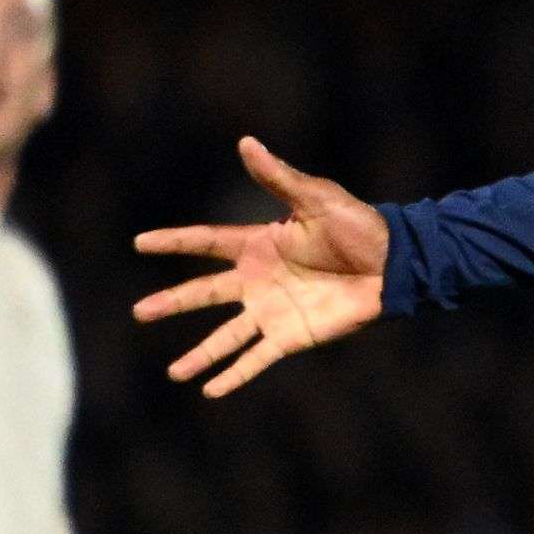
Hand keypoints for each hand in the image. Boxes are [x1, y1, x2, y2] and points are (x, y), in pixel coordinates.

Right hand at [136, 138, 389, 395]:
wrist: (394, 265)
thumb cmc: (359, 228)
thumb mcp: (316, 199)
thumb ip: (278, 178)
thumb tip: (246, 142)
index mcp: (259, 244)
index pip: (206, 243)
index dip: (174, 242)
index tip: (140, 242)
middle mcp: (258, 281)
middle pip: (204, 294)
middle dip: (172, 303)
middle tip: (139, 312)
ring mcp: (272, 311)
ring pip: (226, 336)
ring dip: (199, 355)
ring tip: (173, 374)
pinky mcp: (292, 336)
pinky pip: (257, 359)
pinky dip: (235, 376)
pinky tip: (211, 391)